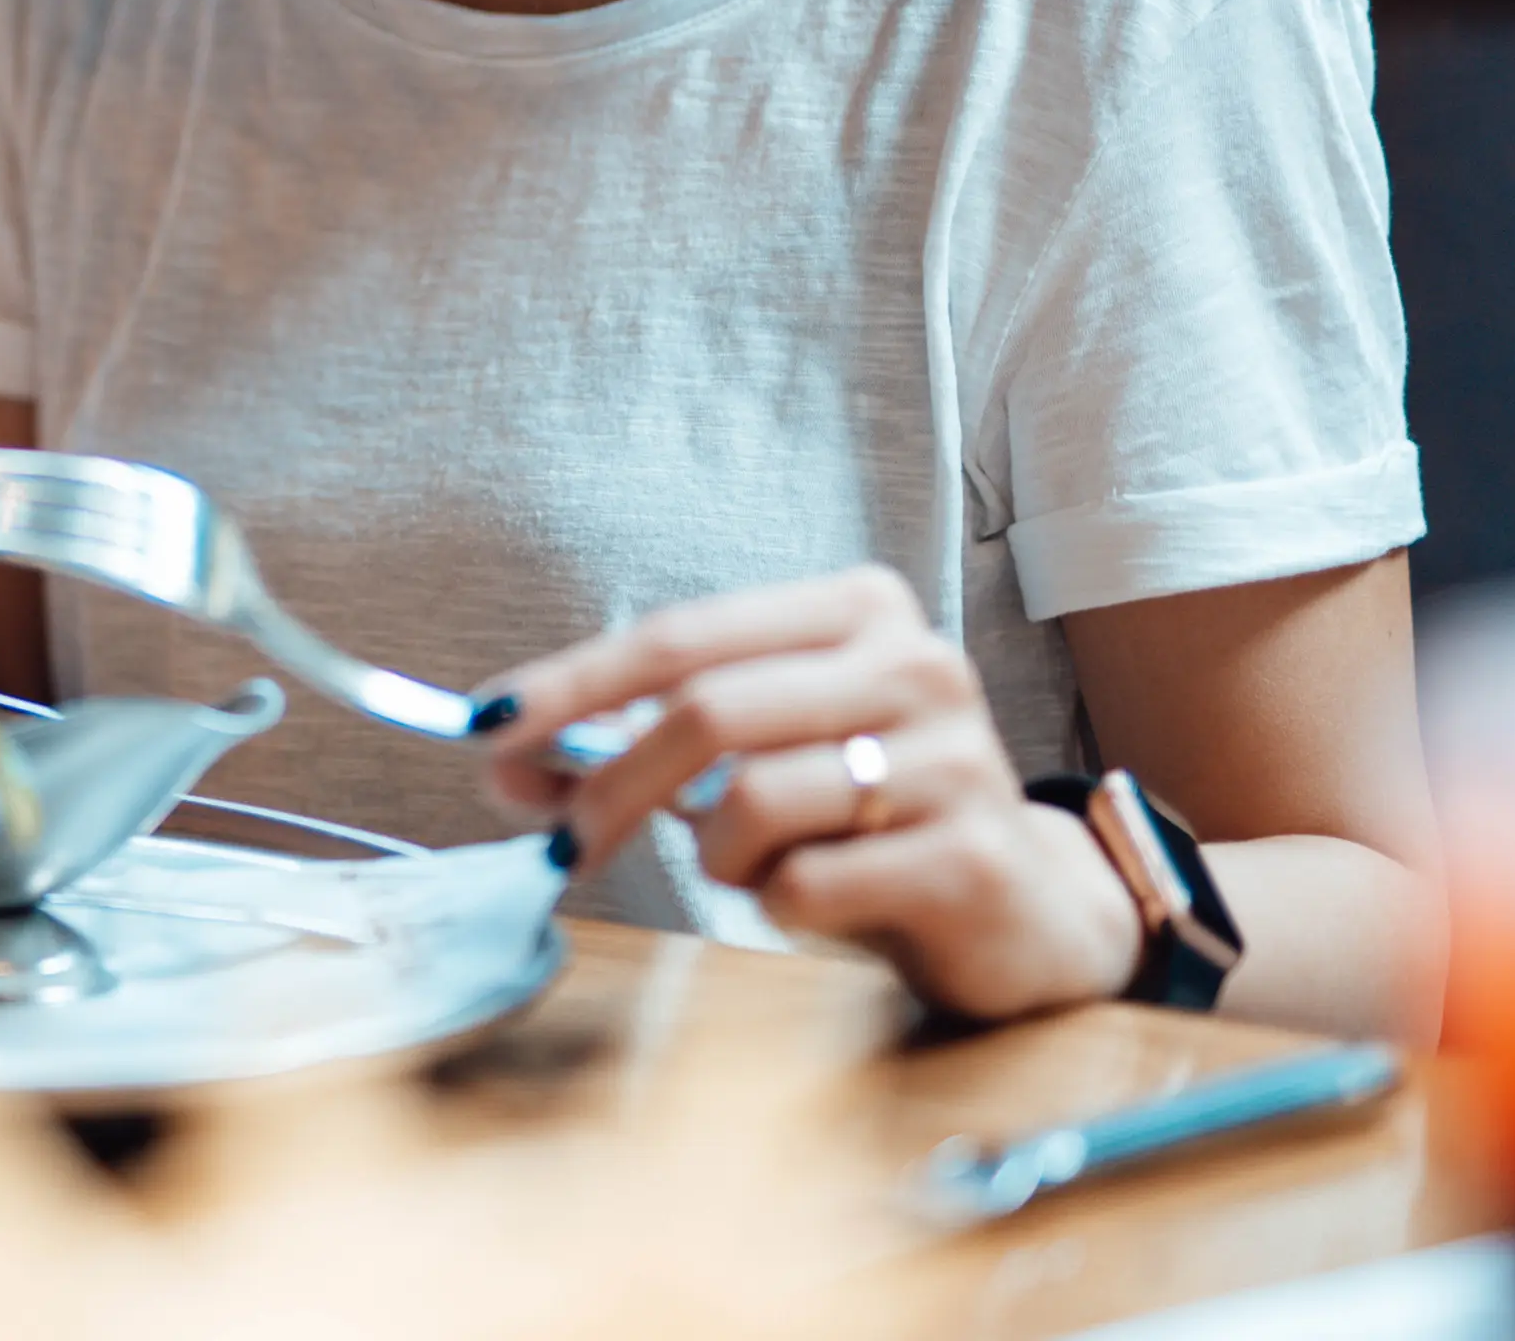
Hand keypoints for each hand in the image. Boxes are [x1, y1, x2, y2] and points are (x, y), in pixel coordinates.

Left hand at [479, 567, 1144, 1021]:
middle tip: (565, 842)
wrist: (1024, 907)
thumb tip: (507, 754)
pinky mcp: (968, 858)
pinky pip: (805, 885)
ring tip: (751, 865)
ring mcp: (953, 759)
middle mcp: (914, 663)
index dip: (574, 684)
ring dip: (716, 854)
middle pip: (708, 710)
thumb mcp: (765, 751)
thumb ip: (648, 739)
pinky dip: (777, 905)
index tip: (490, 728)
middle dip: (611, 783)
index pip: (682, 634)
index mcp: (858, 609)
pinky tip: (820, 899)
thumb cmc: (867, 817)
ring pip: (754, 801)